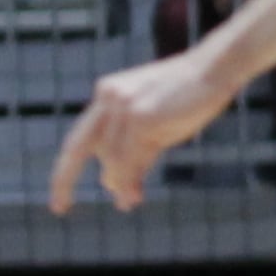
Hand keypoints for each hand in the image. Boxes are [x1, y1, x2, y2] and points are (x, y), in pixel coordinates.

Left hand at [49, 46, 241, 211]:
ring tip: (127, 204)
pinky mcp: (141, 117)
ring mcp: (124, 106)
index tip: (59, 191)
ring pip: (110, 157)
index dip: (66, 166)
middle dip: (64, 179)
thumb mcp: (157, 125)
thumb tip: (114, 186)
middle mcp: (109, 97)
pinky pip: (128, 157)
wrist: (216, 69)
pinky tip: (133, 197)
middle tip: (58, 207)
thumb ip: (134, 150)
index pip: (79, 136)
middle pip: (80, 147)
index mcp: (108, 93)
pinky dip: (129, 180)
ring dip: (117, 182)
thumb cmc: (191, 96)